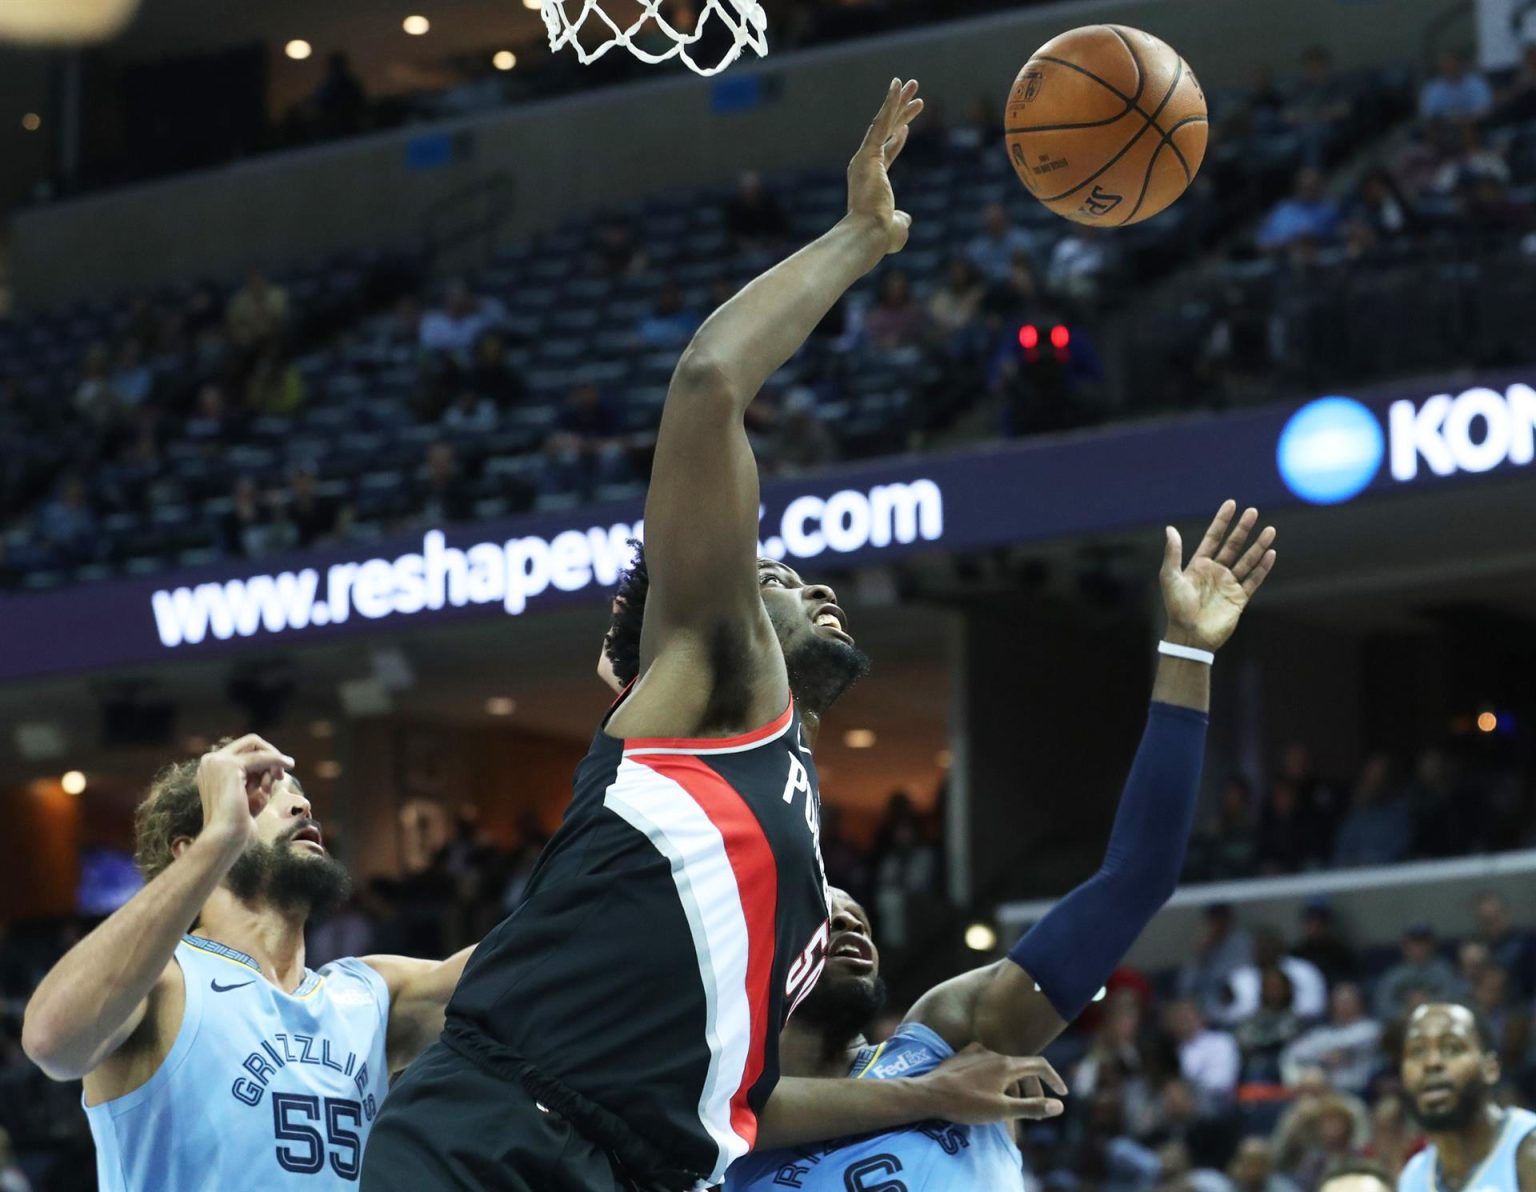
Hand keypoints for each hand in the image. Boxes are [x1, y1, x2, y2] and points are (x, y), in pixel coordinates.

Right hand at [196, 735, 293, 852]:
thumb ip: (261, 779)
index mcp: (211, 769)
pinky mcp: (229, 766)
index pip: (244, 751)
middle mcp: (210, 761)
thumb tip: (281, 765)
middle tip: (280, 776)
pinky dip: (277, 761)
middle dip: (270, 755)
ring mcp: (217, 762)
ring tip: (271, 786)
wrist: (226, 839)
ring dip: (272, 764)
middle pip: (250, 743)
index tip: (275, 777)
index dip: (264, 760)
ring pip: (257, 748)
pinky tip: (288, 765)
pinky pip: (263, 757)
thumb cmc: (239, 825)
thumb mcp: (253, 796)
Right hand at [847, 78, 922, 255]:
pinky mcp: (868, 153)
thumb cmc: (880, 237)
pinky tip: (898, 85)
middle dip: (900, 112)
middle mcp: (865, 166)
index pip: (886, 154)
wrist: (868, 235)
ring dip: (898, 101)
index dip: (898, 139)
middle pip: (886, 132)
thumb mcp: (895, 227)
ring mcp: (865, 158)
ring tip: (912, 83)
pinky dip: (890, 102)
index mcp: (871, 181)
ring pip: (885, 122)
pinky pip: (882, 122)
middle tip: (914, 94)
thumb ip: (900, 219)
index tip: (906, 126)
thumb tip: (904, 218)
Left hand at [915, 1043, 1066, 1123]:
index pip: (1040, 1065)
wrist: (929, 1093)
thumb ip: (1032, 1107)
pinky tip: (988, 1090)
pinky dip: (995, 1078)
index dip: (1054, 1079)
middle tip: (1037, 1111)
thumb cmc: (967, 1105)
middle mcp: (994, 1053)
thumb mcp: (1002, 1111)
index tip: (1063, 1093)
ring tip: (1012, 1105)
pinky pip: (986, 1065)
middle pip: (1022, 1067)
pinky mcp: (962, 1056)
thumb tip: (1060, 1106)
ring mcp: (977, 1052)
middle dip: (1033, 1088)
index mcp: (1007, 1065)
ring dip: (1013, 1085)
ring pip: (1003, 1067)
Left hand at [1160, 499, 1276, 652]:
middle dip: (1242, 529)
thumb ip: (1173, 553)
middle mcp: (1215, 572)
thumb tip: (1169, 528)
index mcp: (1198, 565)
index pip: (1213, 538)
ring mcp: (1228, 584)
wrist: (1190, 636)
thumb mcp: (1170, 577)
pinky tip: (1271, 554)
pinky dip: (1263, 567)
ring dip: (1258, 545)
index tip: (1231, 504)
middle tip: (1253, 511)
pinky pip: (1254, 580)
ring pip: (1247, 560)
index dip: (1222, 521)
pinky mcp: (1239, 598)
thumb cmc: (1176, 607)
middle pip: (1232, 545)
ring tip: (1270, 529)